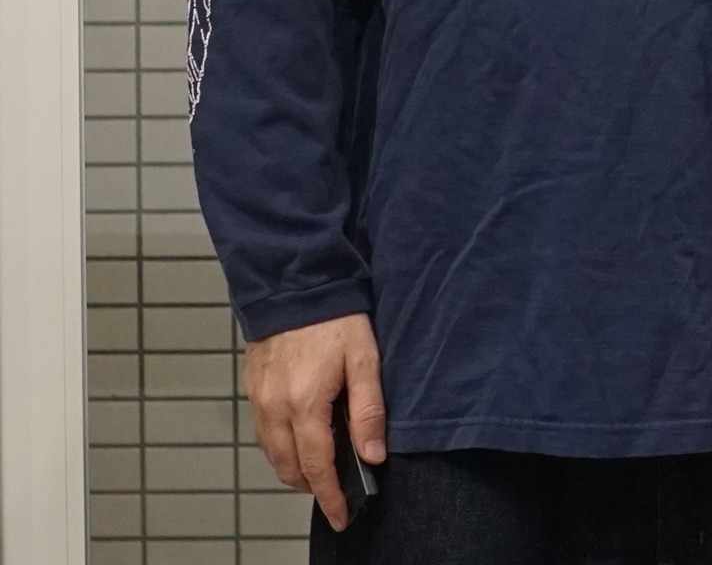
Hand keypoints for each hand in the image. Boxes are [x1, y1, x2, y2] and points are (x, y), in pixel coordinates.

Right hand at [242, 311, 386, 531]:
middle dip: (310, 485)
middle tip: (335, 491)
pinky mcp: (252, 385)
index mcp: (304, 403)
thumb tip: (373, 455)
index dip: (329, 496)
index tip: (341, 516)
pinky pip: (263, 430)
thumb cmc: (336, 316)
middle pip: (288, 467)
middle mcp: (274, 406)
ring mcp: (259, 397)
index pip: (316, 466)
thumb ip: (369, 409)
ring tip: (321, 466)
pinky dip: (280, 444)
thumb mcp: (365, 358)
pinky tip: (300, 435)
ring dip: (293, 466)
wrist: (296, 281)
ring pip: (272, 452)